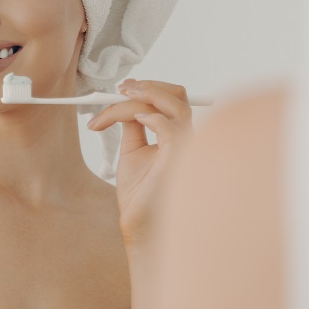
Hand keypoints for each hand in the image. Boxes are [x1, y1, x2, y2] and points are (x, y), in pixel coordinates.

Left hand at [87, 79, 192, 249]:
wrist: (138, 222)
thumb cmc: (139, 192)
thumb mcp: (132, 150)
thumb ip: (133, 126)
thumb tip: (125, 103)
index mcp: (177, 135)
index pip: (171, 99)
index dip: (148, 88)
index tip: (121, 88)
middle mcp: (187, 138)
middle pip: (179, 95)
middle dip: (149, 86)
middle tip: (121, 89)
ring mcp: (186, 148)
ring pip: (177, 106)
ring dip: (147, 95)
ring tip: (121, 97)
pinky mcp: (179, 160)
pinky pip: (171, 128)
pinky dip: (152, 118)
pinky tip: (135, 120)